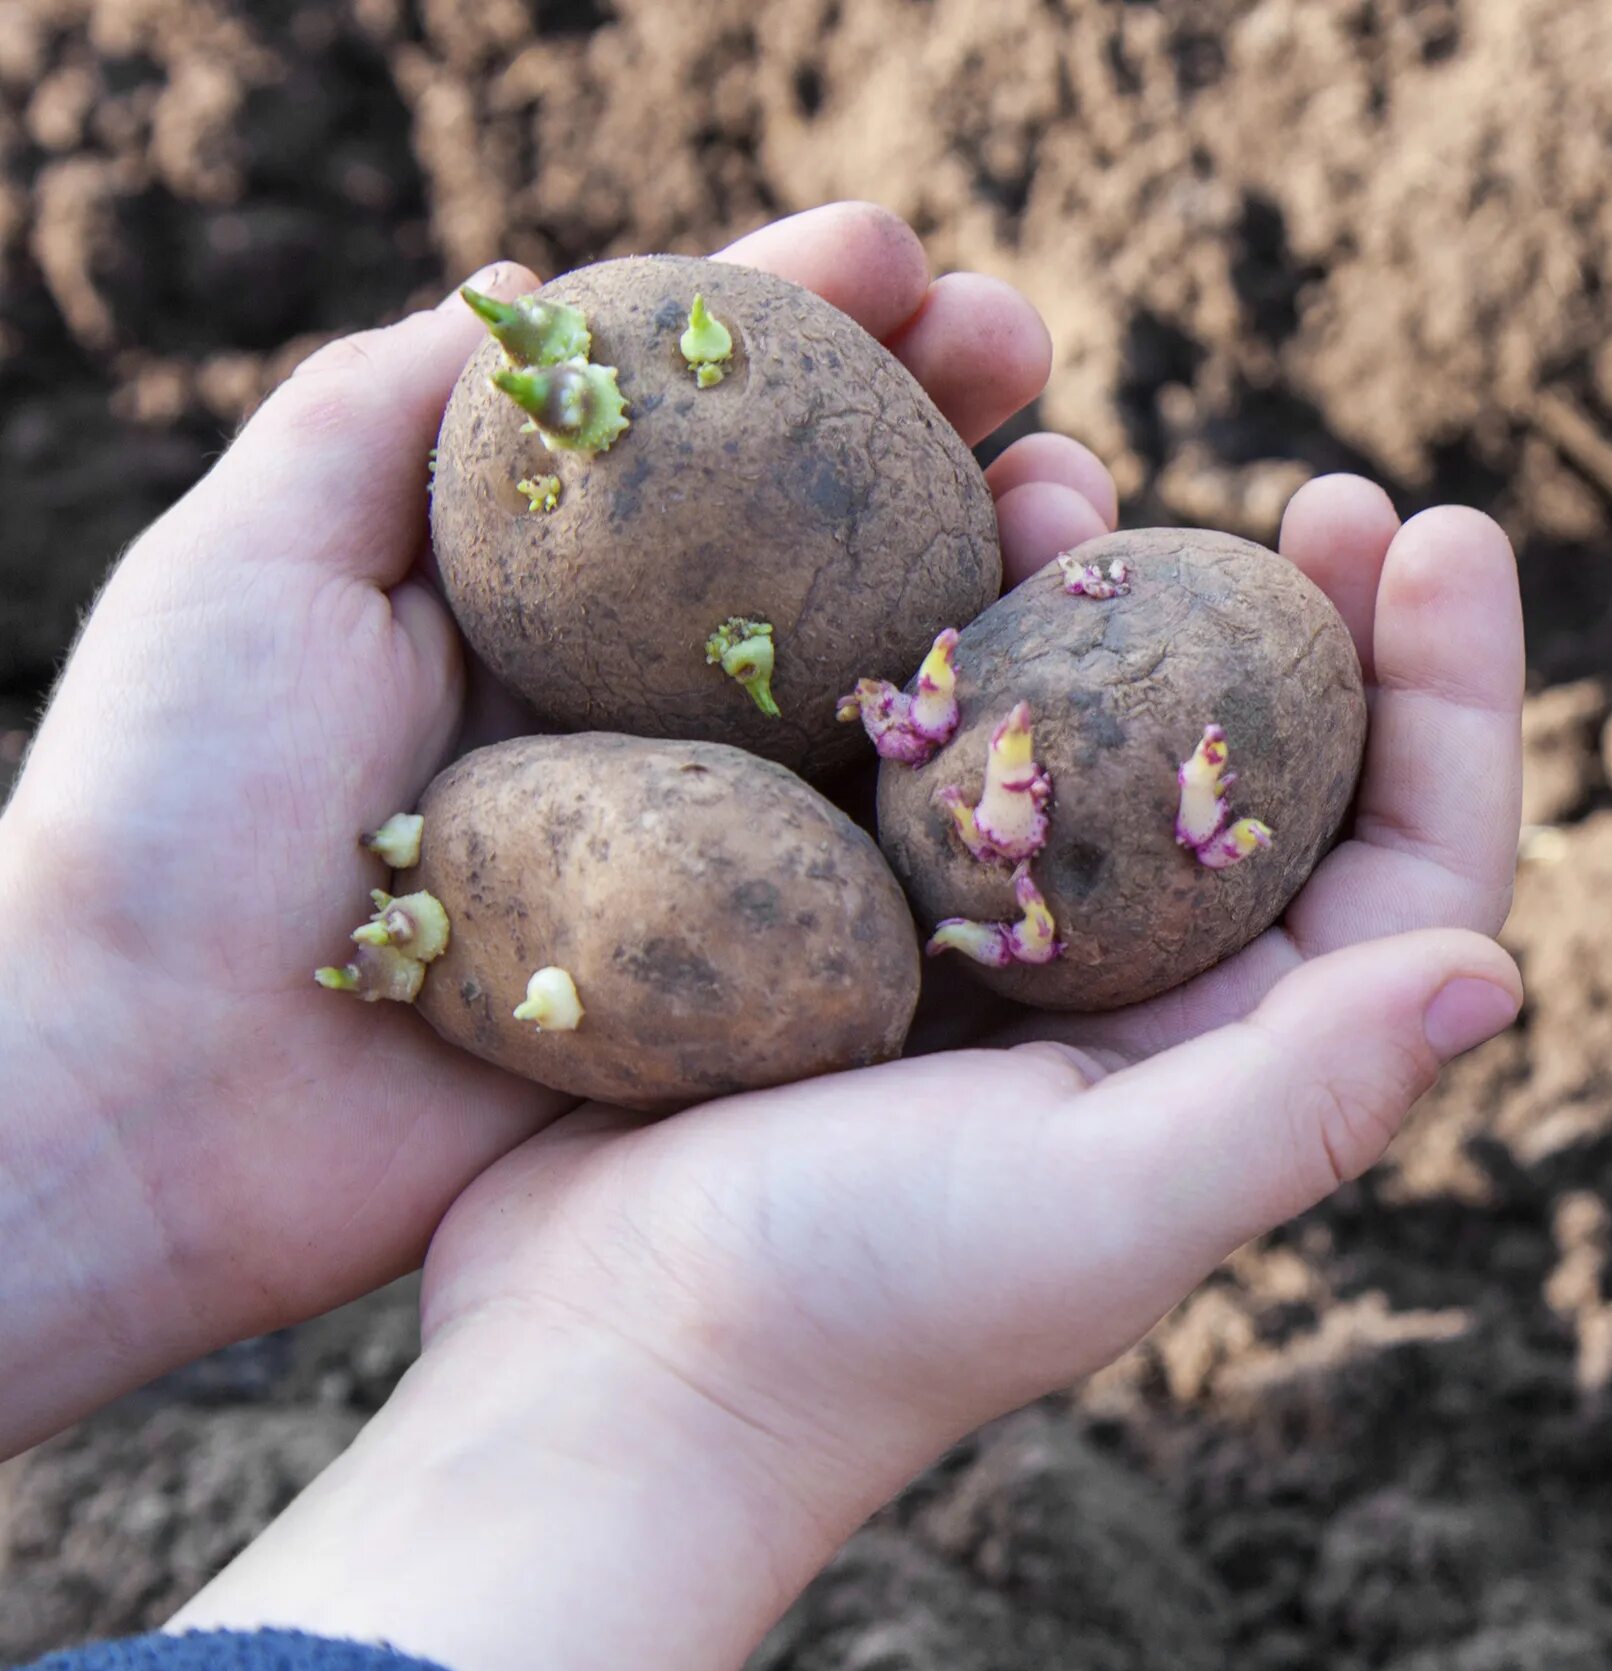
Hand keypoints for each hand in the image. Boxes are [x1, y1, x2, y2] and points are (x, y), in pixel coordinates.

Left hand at [0, 204, 1114, 1453]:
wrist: (157, 1098)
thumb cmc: (171, 811)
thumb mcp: (248, 558)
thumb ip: (384, 413)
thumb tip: (540, 284)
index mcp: (533, 589)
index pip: (702, 420)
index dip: (811, 319)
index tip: (912, 257)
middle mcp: (640, 697)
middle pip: (830, 531)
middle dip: (946, 425)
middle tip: (1031, 360)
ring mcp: (708, 833)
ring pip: (892, 683)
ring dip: (1003, 580)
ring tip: (1080, 507)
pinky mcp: (747, 969)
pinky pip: (895, 867)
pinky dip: (992, 783)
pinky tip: (1065, 710)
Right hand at [177, 503, 1525, 1670]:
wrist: (595, 1379)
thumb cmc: (858, 1314)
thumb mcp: (1104, 1210)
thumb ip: (1306, 1096)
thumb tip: (1502, 971)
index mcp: (1234, 1063)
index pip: (1410, 865)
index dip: (1453, 701)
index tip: (1443, 534)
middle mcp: (1136, 1000)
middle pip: (1279, 773)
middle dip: (1315, 622)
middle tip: (1326, 494)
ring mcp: (982, 947)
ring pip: (1098, 727)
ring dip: (1120, 598)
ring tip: (1089, 479)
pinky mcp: (836, 911)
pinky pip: (925, 733)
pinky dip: (941, 630)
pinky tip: (921, 540)